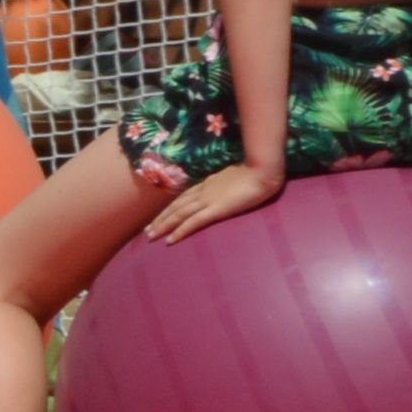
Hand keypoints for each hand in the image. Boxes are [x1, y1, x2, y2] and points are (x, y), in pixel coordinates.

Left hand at [142, 160, 278, 244]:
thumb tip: (223, 189)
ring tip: (151, 236)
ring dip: (164, 225)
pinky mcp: (216, 209)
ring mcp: (208, 199)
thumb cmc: (256, 173)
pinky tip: (169, 240)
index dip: (171, 207)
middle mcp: (203, 190)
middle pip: (177, 206)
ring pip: (179, 214)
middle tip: (148, 230)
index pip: (184, 197)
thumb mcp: (235, 177)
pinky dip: (179, 231)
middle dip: (161, 218)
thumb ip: (226, 184)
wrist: (264, 170)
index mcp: (209, 183)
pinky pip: (193, 222)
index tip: (160, 216)